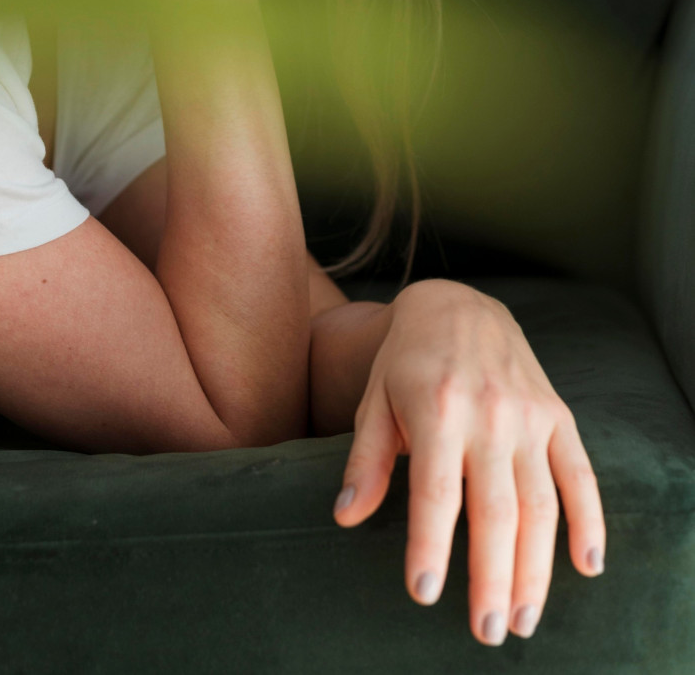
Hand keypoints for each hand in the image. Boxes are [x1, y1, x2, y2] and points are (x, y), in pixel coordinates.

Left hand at [333, 279, 605, 645]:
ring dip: (536, 567)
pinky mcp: (558, 415)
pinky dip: (590, 521)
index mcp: (437, 408)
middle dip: (491, 575)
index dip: (430, 543)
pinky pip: (581, 474)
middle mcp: (488, 412)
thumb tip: (346, 517)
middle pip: (495, 509)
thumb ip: (366, 460)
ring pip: (541, 503)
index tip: (424, 593)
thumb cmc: (406, 361)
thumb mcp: (374, 400)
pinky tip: (587, 565)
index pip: (435, 489)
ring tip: (524, 618)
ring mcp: (529, 415)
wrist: (457, 304)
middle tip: (487, 631)